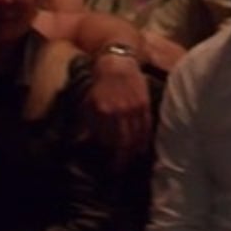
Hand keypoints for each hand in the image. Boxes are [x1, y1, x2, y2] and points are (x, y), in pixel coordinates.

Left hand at [83, 50, 152, 166]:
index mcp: (103, 113)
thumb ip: (88, 122)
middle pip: (124, 143)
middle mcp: (119, 112)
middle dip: (124, 158)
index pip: (108, 142)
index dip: (111, 157)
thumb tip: (84, 141)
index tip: (111, 168)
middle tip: (122, 169)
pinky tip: (144, 145)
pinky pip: (146, 125)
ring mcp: (133, 108)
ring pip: (137, 136)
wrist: (117, 60)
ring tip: (133, 160)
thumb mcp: (88, 101)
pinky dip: (145, 137)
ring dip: (135, 150)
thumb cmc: (100, 81)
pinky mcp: (144, 103)